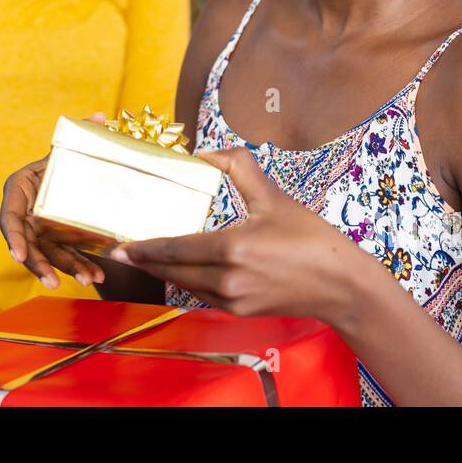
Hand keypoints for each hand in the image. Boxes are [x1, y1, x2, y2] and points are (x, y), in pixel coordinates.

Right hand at [0, 112, 108, 290]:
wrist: (64, 176)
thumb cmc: (56, 163)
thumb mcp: (62, 151)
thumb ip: (77, 136)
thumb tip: (99, 117)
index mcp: (18, 191)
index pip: (10, 219)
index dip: (13, 238)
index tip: (19, 254)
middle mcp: (24, 215)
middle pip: (28, 246)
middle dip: (41, 265)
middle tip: (54, 282)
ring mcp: (36, 231)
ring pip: (48, 255)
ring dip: (67, 269)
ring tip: (88, 280)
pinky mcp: (52, 241)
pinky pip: (64, 256)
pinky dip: (78, 266)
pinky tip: (94, 277)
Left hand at [109, 146, 359, 321]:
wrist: (342, 287)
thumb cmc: (310, 238)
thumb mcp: (273, 197)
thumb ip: (240, 168)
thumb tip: (208, 151)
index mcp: (230, 248)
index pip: (173, 248)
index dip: (143, 248)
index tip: (119, 245)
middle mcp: (225, 279)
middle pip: (171, 270)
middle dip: (145, 262)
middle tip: (120, 252)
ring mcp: (232, 299)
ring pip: (185, 285)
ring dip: (164, 272)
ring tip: (145, 260)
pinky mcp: (240, 311)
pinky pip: (202, 296)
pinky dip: (187, 283)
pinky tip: (181, 272)